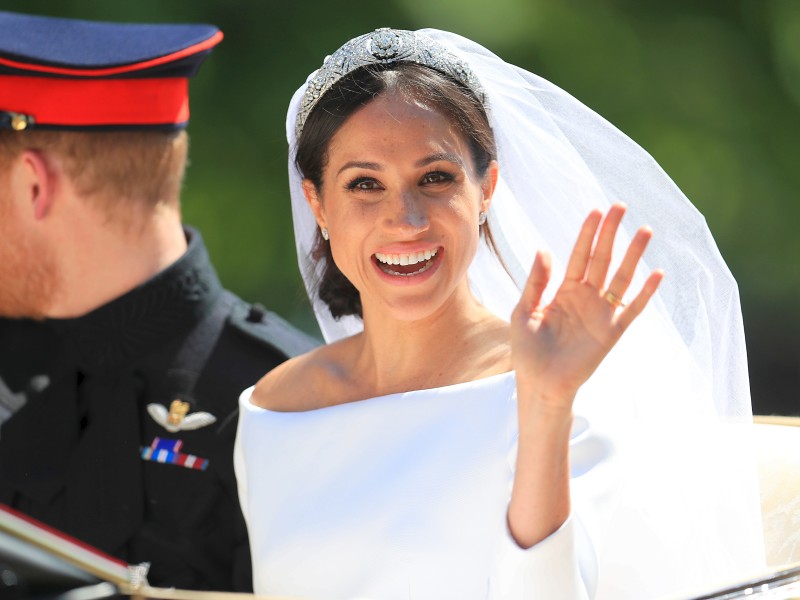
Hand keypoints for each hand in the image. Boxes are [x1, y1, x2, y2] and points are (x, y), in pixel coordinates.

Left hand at [510, 203, 662, 411]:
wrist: (540, 384)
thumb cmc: (528, 351)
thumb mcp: (523, 312)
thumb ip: (535, 282)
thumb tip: (544, 250)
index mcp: (563, 290)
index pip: (579, 255)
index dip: (587, 234)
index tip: (596, 211)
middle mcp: (586, 297)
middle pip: (602, 258)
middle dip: (611, 233)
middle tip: (620, 206)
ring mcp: (601, 313)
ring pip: (621, 278)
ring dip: (633, 255)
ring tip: (645, 230)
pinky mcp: (612, 332)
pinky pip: (632, 309)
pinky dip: (645, 293)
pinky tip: (656, 273)